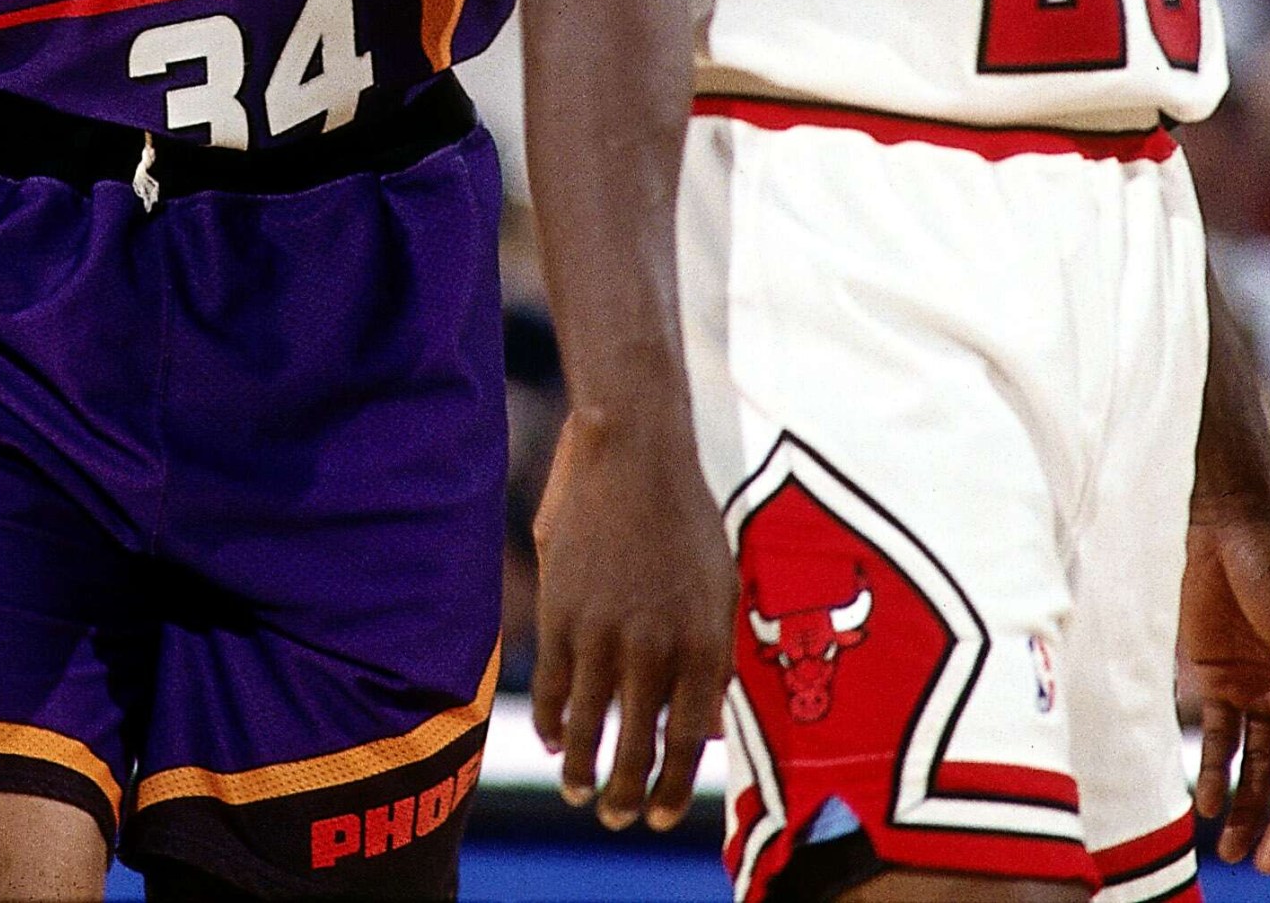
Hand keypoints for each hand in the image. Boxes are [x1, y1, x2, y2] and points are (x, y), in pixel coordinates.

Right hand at [532, 409, 735, 832]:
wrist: (635, 451)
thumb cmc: (687, 517)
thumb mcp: (719, 588)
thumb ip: (711, 658)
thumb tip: (702, 726)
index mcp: (703, 644)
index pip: (689, 745)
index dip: (675, 792)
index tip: (664, 818)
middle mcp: (654, 648)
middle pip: (636, 751)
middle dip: (626, 796)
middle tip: (616, 817)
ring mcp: (602, 632)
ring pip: (586, 728)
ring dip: (580, 771)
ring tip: (578, 792)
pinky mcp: (559, 611)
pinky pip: (550, 684)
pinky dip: (549, 720)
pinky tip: (553, 737)